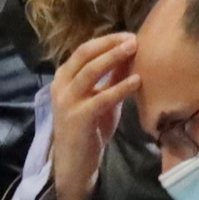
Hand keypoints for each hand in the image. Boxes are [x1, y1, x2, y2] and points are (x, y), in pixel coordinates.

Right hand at [46, 31, 142, 199]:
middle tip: (133, 39)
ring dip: (114, 58)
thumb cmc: (88, 128)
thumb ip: (112, 78)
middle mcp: (61, 86)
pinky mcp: (78, 118)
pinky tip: (137, 81)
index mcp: (64, 77)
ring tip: (135, 50)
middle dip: (110, 44)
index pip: (85, 50)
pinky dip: (120, 87)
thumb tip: (130, 54)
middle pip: (85, 55)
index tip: (129, 36)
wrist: (75, 163)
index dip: (107, 41)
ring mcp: (67, 102)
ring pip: (91, 72)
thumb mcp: (101, 98)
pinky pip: (102, 98)